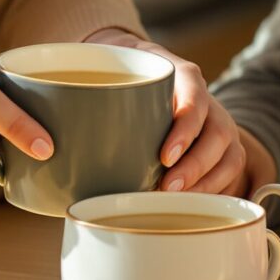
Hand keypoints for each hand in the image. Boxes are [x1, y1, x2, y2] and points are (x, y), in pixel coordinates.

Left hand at [86, 28, 246, 195]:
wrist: (147, 73)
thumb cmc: (126, 80)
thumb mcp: (113, 76)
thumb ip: (96, 100)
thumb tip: (49, 145)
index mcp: (184, 77)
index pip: (195, 99)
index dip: (185, 130)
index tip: (164, 156)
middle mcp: (209, 101)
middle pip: (217, 134)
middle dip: (196, 165)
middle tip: (167, 188)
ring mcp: (220, 126)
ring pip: (230, 156)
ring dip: (207, 183)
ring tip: (177, 201)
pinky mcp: (224, 149)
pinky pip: (230, 174)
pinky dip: (215, 191)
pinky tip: (190, 206)